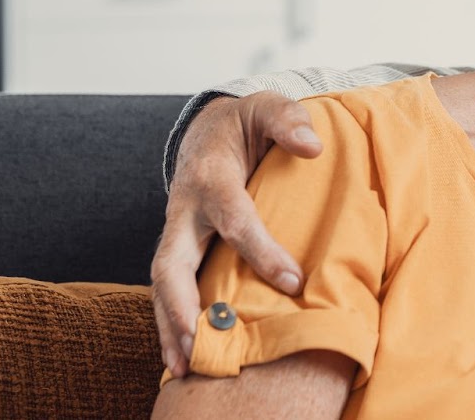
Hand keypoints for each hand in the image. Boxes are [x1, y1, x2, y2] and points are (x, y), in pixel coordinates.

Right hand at [151, 91, 322, 377]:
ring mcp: (176, 230)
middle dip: (182, 306)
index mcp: (211, 176)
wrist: (207, 125)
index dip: (261, 250)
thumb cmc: (246, 121)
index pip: (235, 218)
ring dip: (170, 326)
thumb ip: (289, 120)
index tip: (292, 281)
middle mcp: (184, 208)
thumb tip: (312, 146)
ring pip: (162, 283)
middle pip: (171, 262)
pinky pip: (168, 287)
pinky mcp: (178, 246)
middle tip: (201, 345)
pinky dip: (170, 322)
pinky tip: (180, 357)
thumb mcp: (268, 106)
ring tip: (184, 368)